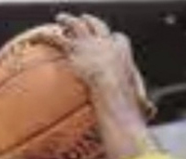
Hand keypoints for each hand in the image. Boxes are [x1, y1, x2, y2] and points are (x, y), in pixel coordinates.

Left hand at [34, 15, 155, 120]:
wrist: (112, 88)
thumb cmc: (127, 98)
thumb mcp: (138, 100)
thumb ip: (142, 104)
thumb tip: (151, 112)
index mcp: (122, 51)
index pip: (118, 40)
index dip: (113, 40)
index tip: (110, 41)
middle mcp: (105, 41)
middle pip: (97, 26)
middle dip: (90, 21)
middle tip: (84, 19)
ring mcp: (88, 43)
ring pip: (76, 26)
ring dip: (68, 21)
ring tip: (60, 19)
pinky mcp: (73, 49)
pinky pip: (55, 40)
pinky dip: (45, 38)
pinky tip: (34, 38)